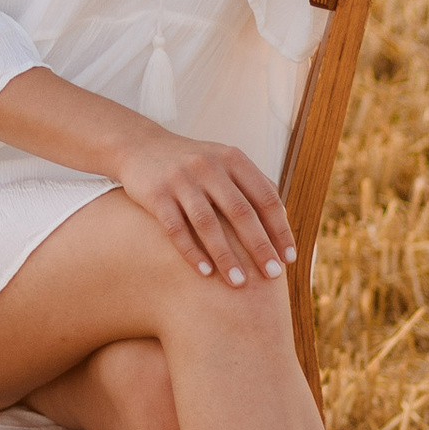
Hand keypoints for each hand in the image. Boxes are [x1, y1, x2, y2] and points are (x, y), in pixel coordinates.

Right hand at [113, 124, 295, 284]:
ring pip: (208, 224)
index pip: (265, 197)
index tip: (288, 258)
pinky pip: (176, 229)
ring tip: (239, 283)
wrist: (140, 146)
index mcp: (232, 159)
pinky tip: (205, 273)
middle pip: (240, 211)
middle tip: (272, 274)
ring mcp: (180, 180)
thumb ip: (252, 185)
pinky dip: (192, 252)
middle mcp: (208, 166)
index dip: (279, 229)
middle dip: (259, 246)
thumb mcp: (224, 162)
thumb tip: (284, 221)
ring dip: (226, 256)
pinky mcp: (156, 194)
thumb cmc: (192, 163)